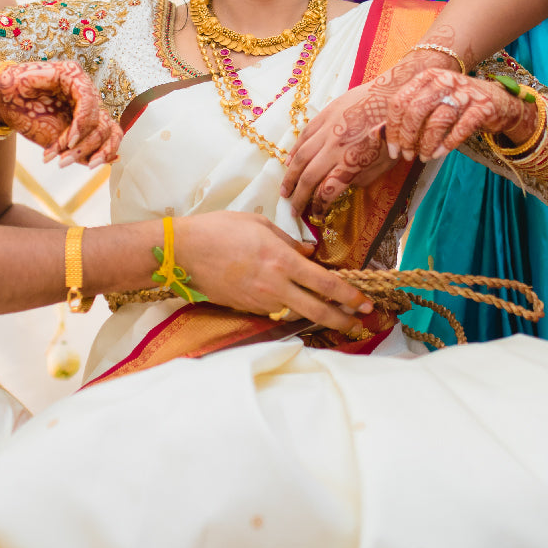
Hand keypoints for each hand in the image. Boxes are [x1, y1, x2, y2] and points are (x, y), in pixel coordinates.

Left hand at [0, 61, 121, 166]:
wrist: (8, 97)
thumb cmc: (16, 84)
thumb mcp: (28, 78)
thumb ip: (52, 83)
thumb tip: (72, 88)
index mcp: (75, 78)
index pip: (91, 101)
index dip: (83, 123)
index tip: (69, 141)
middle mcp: (85, 96)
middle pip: (101, 124)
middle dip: (84, 145)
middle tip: (61, 161)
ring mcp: (86, 114)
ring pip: (108, 135)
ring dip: (91, 154)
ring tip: (64, 163)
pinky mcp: (83, 130)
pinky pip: (103, 143)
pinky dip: (96, 156)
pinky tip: (88, 163)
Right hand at [173, 212, 372, 333]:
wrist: (183, 251)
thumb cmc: (219, 229)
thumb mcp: (260, 224)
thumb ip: (288, 241)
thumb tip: (309, 253)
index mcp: (282, 260)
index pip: (325, 283)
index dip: (349, 295)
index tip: (364, 301)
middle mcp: (275, 285)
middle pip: (317, 310)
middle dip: (342, 319)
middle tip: (360, 323)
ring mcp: (259, 300)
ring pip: (297, 314)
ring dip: (317, 315)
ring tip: (334, 315)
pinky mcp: (246, 308)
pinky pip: (275, 312)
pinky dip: (290, 310)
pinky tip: (297, 305)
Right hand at [281, 81, 396, 216]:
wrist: (395, 93)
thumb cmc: (395, 131)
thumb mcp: (386, 162)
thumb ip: (364, 178)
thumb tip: (345, 186)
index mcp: (354, 162)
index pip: (328, 191)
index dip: (319, 207)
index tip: (316, 216)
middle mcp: (337, 147)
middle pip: (309, 177)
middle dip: (298, 198)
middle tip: (291, 211)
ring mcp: (328, 129)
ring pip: (301, 157)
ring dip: (290, 177)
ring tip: (284, 191)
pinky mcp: (325, 114)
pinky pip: (304, 136)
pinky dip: (293, 151)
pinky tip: (288, 164)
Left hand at [382, 68, 533, 163]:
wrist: (499, 102)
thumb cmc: (459, 104)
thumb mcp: (434, 100)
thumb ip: (411, 111)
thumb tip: (384, 134)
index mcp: (428, 77)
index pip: (400, 101)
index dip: (393, 128)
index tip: (392, 149)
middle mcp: (445, 80)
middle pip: (416, 110)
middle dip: (408, 137)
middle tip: (407, 156)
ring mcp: (465, 92)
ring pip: (438, 120)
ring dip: (426, 144)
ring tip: (423, 157)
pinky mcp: (483, 107)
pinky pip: (461, 128)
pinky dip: (447, 144)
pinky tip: (438, 154)